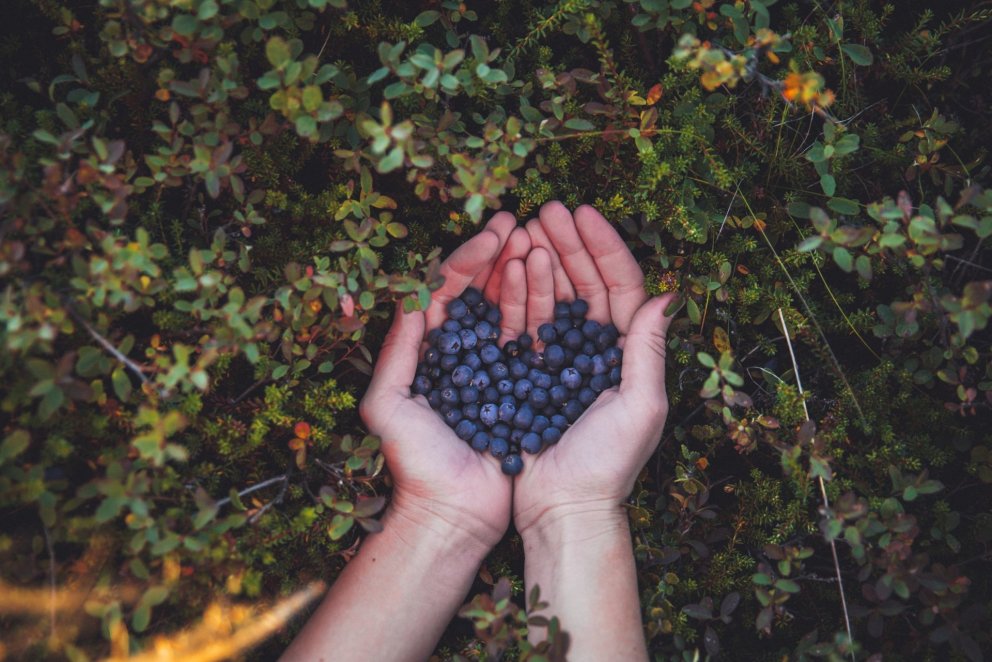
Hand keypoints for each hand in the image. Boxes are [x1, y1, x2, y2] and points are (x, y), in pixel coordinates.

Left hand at [359, 212, 527, 549]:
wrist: (453, 515)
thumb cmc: (416, 464)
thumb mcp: (388, 405)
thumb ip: (397, 351)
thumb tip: (409, 295)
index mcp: (428, 350)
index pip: (446, 288)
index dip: (470, 256)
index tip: (496, 230)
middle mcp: (461, 353)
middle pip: (481, 291)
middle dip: (501, 255)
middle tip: (525, 223)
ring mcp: (494, 369)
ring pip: (510, 309)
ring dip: (525, 274)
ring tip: (544, 242)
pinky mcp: (522, 389)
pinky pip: (534, 343)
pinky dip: (545, 312)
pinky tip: (561, 287)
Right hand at [511, 202, 675, 534]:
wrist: (561, 507)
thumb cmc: (607, 464)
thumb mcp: (640, 406)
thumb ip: (649, 350)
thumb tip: (669, 294)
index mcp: (628, 352)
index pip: (621, 286)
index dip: (605, 246)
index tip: (583, 213)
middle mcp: (596, 349)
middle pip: (585, 283)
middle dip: (567, 243)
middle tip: (545, 209)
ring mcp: (560, 358)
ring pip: (553, 297)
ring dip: (540, 261)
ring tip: (522, 229)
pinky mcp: (528, 372)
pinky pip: (524, 323)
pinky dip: (517, 294)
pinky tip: (507, 268)